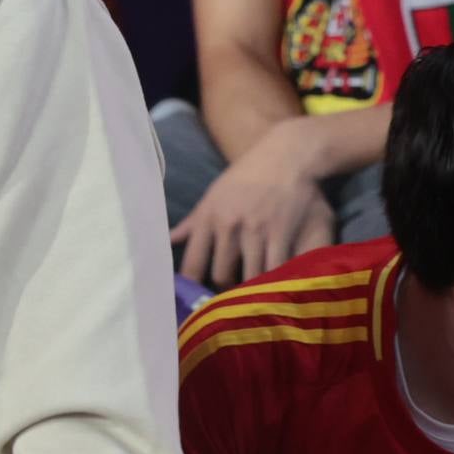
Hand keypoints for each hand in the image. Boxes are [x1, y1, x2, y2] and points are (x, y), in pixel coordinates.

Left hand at [173, 122, 336, 287]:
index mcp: (207, 218)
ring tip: (256, 294)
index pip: (192, 263)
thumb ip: (192, 222)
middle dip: (226, 289)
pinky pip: (275, 268)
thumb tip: (168, 240)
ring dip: (254, 288)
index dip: (193, 285)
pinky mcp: (281, 233)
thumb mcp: (212, 195)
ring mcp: (255, 231)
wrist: (285, 156)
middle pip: (221, 275)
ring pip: (249, 276)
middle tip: (233, 295)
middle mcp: (228, 226)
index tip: (197, 297)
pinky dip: (276, 281)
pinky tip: (278, 286)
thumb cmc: (245, 176)